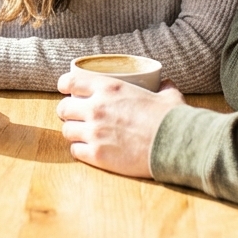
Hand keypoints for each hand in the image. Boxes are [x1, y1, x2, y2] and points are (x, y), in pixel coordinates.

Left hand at [55, 71, 185, 177]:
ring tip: (83, 134)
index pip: (70, 82)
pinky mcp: (97, 155)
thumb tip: (165, 82)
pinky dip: (80, 150)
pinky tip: (89, 149)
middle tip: (76, 116)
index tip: (67, 90)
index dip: (65, 86)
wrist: (174, 145)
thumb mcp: (167, 95)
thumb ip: (163, 86)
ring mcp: (94, 132)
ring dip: (73, 132)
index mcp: (109, 88)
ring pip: (66, 131)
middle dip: (67, 112)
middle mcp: (96, 108)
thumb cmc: (171, 119)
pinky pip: (75, 151)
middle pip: (63, 108)